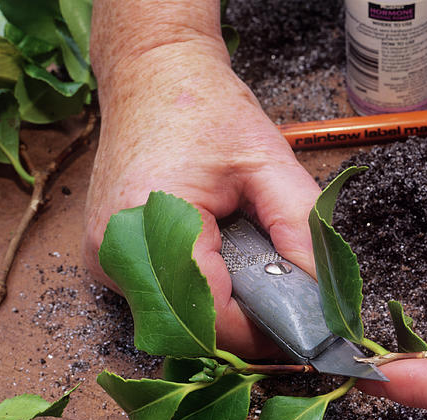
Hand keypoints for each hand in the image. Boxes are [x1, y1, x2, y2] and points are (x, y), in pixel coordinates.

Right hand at [84, 39, 320, 357]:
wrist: (153, 77)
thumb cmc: (207, 110)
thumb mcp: (270, 163)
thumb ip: (302, 230)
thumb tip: (321, 295)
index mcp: (147, 223)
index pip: (210, 317)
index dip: (260, 335)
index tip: (301, 331)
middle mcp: (114, 253)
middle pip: (192, 328)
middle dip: (245, 326)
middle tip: (282, 299)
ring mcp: (105, 261)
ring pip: (178, 321)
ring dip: (222, 311)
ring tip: (248, 267)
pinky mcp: (109, 262)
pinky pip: (164, 302)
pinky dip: (201, 296)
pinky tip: (220, 262)